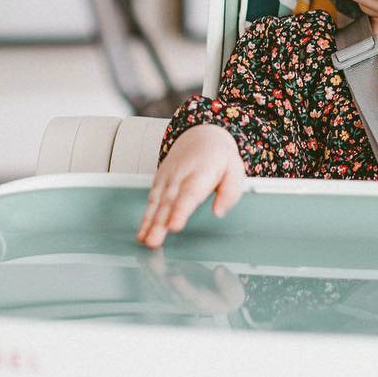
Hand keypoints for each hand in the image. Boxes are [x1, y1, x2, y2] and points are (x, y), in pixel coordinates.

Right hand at [137, 125, 245, 247]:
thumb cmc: (219, 157)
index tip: (174, 226)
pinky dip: (145, 217)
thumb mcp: (235, 170)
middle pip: (168, 201)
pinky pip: (151, 200)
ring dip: (148, 222)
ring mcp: (167, 178)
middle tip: (154, 241)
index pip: (189, 194)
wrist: (201, 136)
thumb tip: (218, 212)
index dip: (180, 211)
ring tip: (144, 240)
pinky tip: (142, 233)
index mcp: (201, 172)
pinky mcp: (159, 181)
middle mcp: (180, 175)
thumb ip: (230, 193)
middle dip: (159, 223)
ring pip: (156, 202)